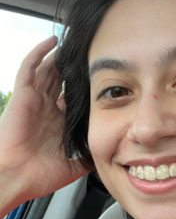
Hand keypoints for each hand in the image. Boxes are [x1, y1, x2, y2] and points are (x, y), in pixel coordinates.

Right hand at [0, 37, 87, 210]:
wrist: (17, 177)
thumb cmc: (40, 175)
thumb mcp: (75, 164)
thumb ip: (92, 156)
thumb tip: (115, 156)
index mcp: (59, 123)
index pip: (74, 98)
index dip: (86, 88)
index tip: (104, 79)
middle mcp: (46, 109)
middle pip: (61, 81)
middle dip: (73, 68)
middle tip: (91, 55)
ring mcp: (34, 101)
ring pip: (48, 70)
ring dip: (60, 56)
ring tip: (75, 43)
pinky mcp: (22, 95)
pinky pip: (30, 67)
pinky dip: (40, 53)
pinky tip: (52, 41)